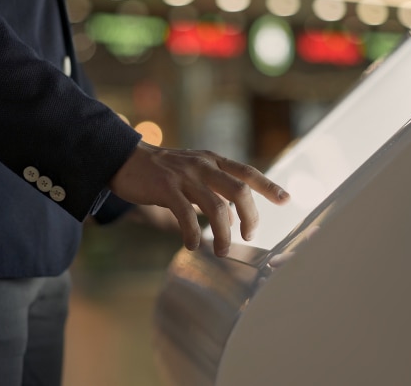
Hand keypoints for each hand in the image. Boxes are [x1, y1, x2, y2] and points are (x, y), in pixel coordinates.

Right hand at [108, 141, 289, 256]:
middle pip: (239, 191)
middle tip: (248, 235)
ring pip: (216, 208)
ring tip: (222, 250)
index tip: (285, 200)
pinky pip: (186, 215)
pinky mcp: (166, 187)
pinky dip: (192, 234)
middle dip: (250, 218)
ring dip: (224, 234)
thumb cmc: (161, 169)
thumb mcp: (192, 167)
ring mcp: (185, 176)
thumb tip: (233, 210)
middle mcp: (203, 165)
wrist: (125, 159)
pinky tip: (192, 245)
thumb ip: (213, 183)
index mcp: (212, 160)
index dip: (268, 186)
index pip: (247, 171)